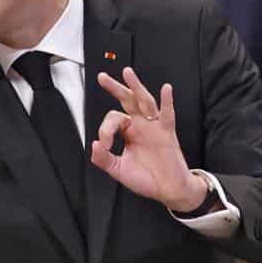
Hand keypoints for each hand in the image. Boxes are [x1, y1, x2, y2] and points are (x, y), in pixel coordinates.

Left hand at [90, 68, 208, 211]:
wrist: (167, 190)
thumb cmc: (145, 178)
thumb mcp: (118, 169)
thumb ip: (103, 159)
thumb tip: (94, 145)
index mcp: (128, 131)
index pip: (113, 120)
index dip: (104, 130)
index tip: (104, 145)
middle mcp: (140, 125)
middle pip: (127, 101)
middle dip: (114, 88)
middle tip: (101, 77)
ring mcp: (154, 127)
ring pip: (144, 102)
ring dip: (136, 87)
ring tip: (127, 73)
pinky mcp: (167, 133)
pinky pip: (167, 115)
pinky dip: (167, 102)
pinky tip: (166, 89)